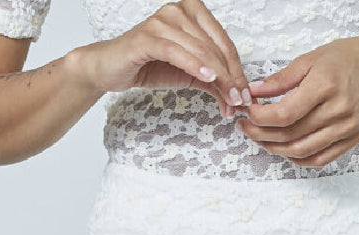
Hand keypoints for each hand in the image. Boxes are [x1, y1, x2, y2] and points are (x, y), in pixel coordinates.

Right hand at [71, 0, 252, 118]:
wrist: (113, 69)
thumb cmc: (150, 65)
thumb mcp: (189, 75)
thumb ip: (213, 82)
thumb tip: (236, 98)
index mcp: (192, 13)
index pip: (223, 42)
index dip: (238, 69)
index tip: (245, 93)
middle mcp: (178, 10)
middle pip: (215, 46)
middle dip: (231, 76)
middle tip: (239, 99)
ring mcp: (162, 21)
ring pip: (200, 49)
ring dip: (218, 76)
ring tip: (228, 98)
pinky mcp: (147, 37)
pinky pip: (177, 51)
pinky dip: (194, 65)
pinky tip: (207, 78)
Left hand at [236, 36, 358, 167]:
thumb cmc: (350, 59)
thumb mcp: (313, 58)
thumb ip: (282, 79)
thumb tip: (255, 92)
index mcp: (325, 85)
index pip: (284, 114)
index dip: (261, 118)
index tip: (248, 113)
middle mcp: (337, 110)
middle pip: (290, 134)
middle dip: (262, 134)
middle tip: (247, 128)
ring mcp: (346, 128)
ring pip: (302, 150)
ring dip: (276, 149)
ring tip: (262, 139)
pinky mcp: (352, 140)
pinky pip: (320, 159)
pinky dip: (299, 159)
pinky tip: (285, 150)